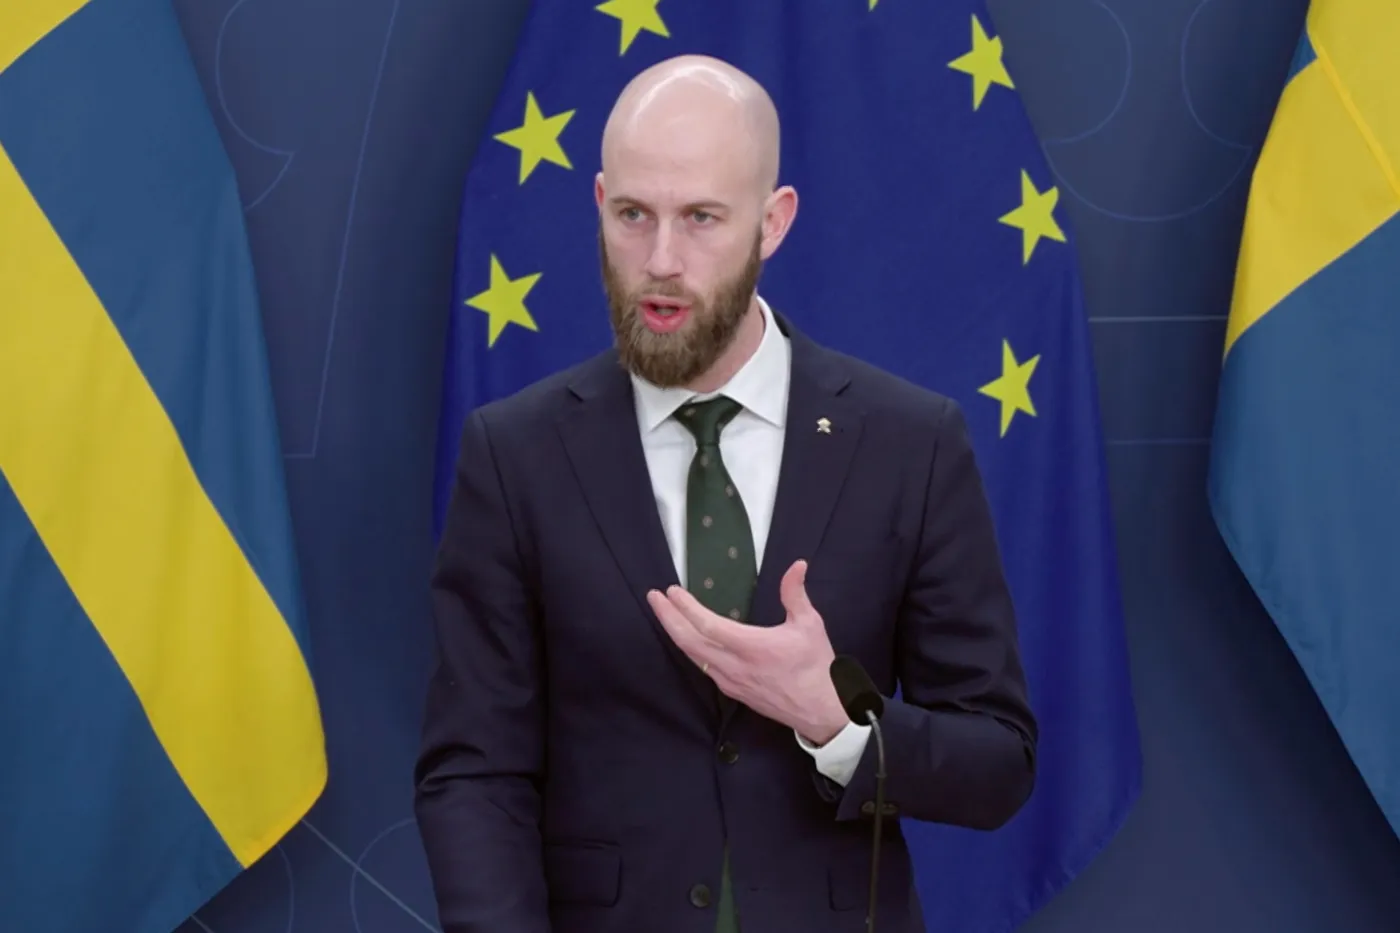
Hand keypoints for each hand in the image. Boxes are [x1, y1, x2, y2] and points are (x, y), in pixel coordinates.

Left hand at [647, 559, 850, 744]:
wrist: (821, 711)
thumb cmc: (816, 666)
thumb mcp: (810, 625)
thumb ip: (795, 593)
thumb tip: (798, 564)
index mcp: (752, 647)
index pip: (708, 626)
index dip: (686, 608)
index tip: (671, 591)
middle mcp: (734, 666)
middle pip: (689, 642)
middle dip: (667, 618)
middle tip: (653, 597)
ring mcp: (730, 681)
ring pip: (692, 656)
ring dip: (675, 632)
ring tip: (664, 612)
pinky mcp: (732, 691)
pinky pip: (703, 666)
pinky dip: (689, 648)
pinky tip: (686, 637)